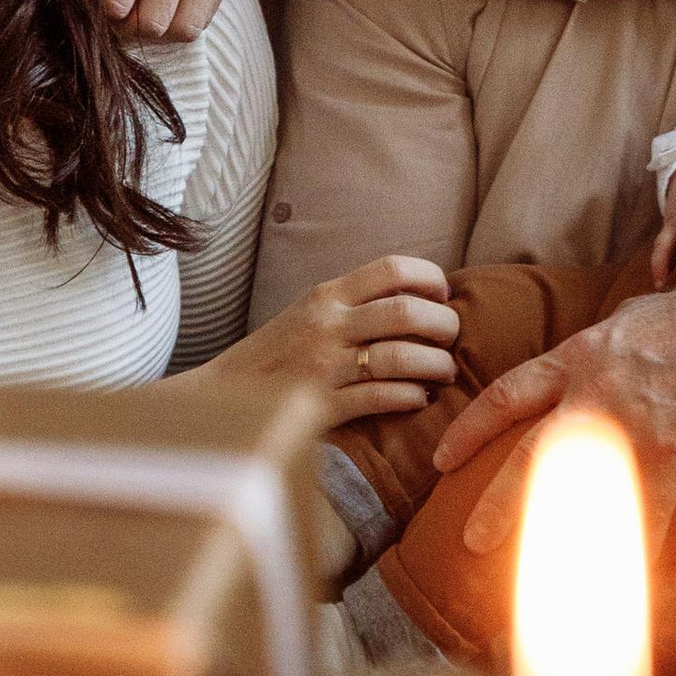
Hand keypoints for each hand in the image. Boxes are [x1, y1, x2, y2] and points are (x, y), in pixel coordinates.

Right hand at [198, 254, 457, 425]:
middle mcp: (326, 325)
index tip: (444, 293)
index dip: (430, 277)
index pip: (391, 268)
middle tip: (453, 335)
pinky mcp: (321, 407)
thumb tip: (417, 298)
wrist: (222, 397)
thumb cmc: (275, 355)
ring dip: (435, 364)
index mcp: (325, 295)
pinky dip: (409, 397)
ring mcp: (324, 367)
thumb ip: (354, 303)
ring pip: (400, 357)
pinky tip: (420, 398)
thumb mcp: (309, 313)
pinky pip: (379, 398)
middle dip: (443, 323)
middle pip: (405, 311)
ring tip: (445, 371)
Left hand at [433, 268, 675, 551]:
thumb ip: (586, 352)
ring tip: (535, 576)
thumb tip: (567, 372)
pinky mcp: (673, 455)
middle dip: (496, 502)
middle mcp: (593, 396)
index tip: (442, 458)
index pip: (506, 397)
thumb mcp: (620, 322)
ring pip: (581, 493)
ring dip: (556, 538)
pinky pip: (647, 514)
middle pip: (529, 456)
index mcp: (576, 358)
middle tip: (472, 542)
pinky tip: (619, 579)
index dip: (470, 429)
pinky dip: (634, 548)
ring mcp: (631, 429)